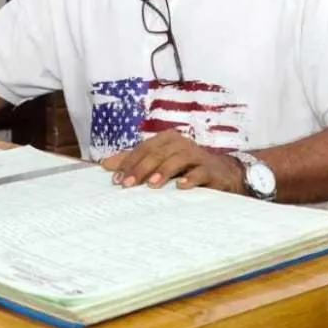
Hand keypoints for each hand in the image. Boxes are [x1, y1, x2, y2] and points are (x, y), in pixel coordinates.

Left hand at [101, 131, 244, 191]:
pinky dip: (191, 178)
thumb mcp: (159, 164)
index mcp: (167, 140)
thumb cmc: (185, 168)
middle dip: (141, 169)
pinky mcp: (212, 170)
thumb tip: (105, 165)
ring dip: (164, 171)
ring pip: (178, 159)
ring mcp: (198, 156)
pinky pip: (201, 172)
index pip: (144, 148)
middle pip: (158, 153)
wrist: (222, 174)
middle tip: (127, 185)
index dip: (129, 162)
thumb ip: (134, 163)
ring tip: (151, 185)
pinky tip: (181, 187)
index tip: (116, 179)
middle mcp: (181, 144)